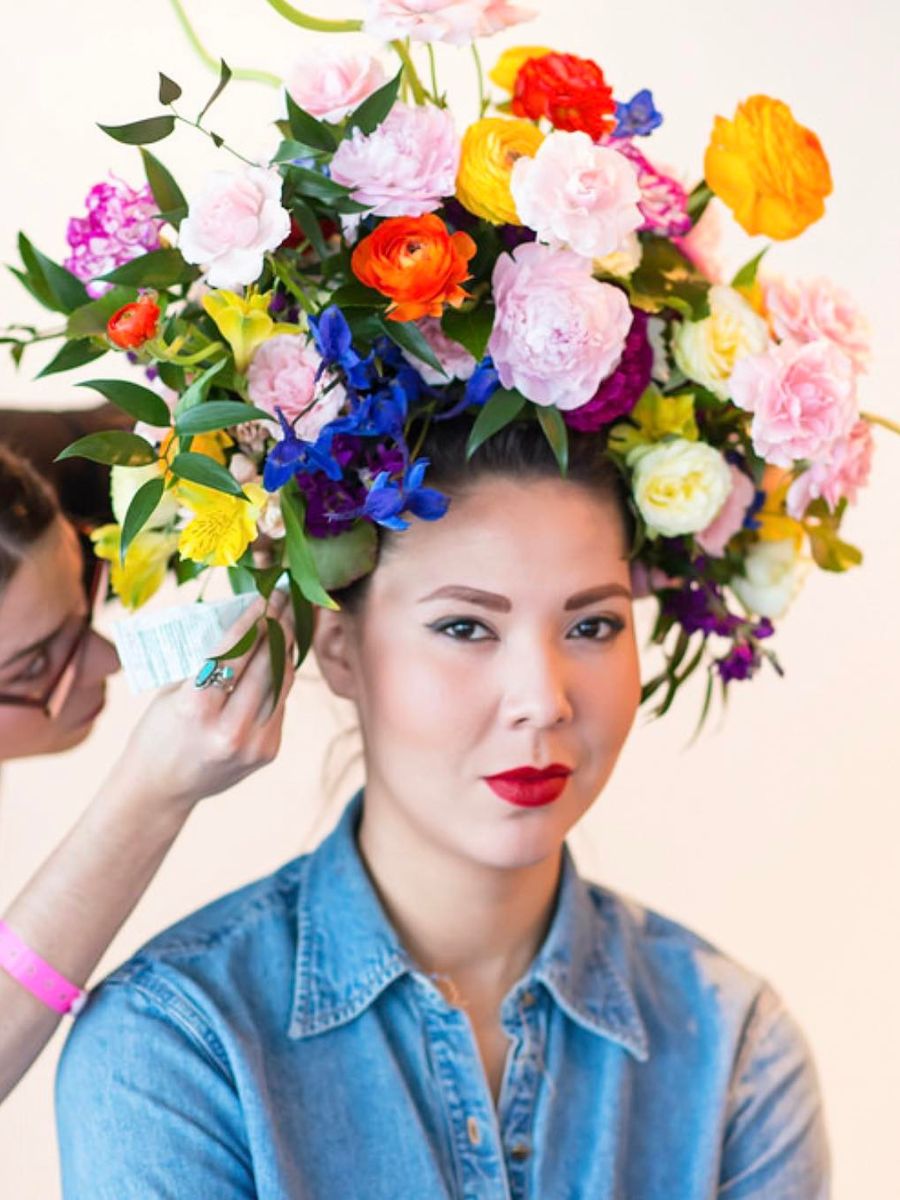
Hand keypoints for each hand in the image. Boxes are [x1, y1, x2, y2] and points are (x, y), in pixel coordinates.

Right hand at [110, 591, 295, 813]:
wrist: (161, 790)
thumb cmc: (159, 732)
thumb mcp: (172, 692)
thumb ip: (207, 663)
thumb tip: (244, 620)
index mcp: (194, 709)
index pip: (232, 653)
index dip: (252, 620)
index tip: (265, 596)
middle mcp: (227, 729)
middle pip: (264, 665)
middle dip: (278, 625)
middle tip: (285, 597)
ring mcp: (252, 744)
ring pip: (281, 682)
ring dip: (287, 647)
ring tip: (289, 619)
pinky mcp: (268, 752)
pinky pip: (280, 703)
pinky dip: (280, 676)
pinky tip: (281, 654)